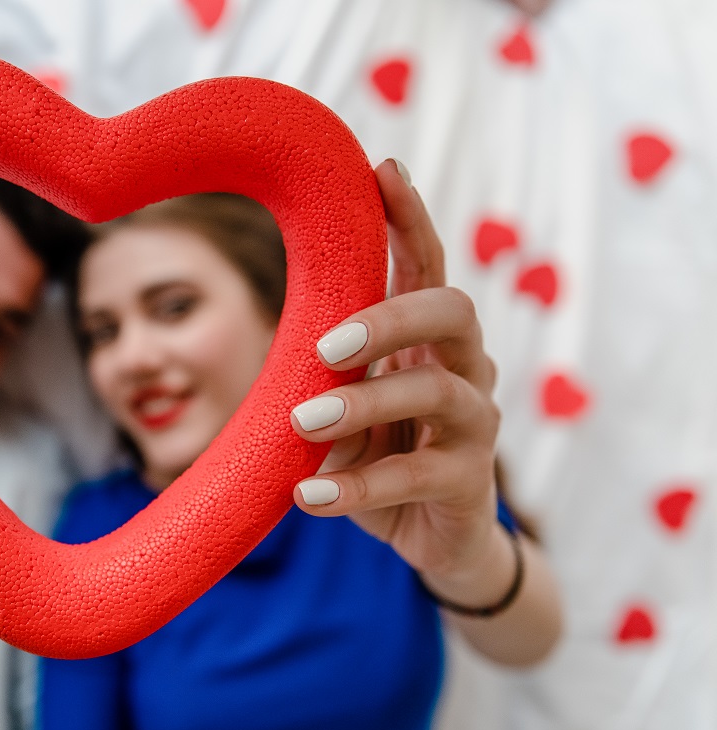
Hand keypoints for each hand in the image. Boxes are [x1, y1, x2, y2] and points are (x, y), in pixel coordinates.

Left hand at [290, 160, 501, 586]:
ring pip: (437, 392)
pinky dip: (356, 487)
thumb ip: (327, 374)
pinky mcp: (467, 482)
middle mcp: (463, 368)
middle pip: (452, 310)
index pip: (428, 264)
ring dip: (362, 404)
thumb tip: (279, 343)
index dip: (410, 217)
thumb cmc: (383, 454)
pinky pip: (417, 476)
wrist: (433, 536)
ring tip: (302, 423)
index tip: (382, 168)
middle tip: (324, 346)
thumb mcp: (349, 405)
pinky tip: (306, 493)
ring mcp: (475, 425)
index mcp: (428, 339)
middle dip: (389, 316)